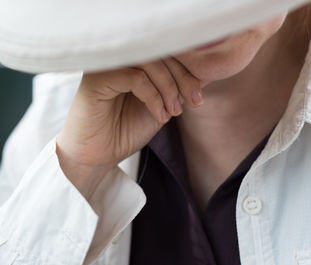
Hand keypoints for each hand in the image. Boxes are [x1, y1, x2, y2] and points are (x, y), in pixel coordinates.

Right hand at [56, 57, 202, 197]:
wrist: (98, 156)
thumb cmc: (125, 130)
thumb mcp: (161, 107)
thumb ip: (176, 89)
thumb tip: (202, 74)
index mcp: (132, 61)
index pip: (165, 51)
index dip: (187, 71)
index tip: (198, 96)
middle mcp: (118, 58)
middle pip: (159, 52)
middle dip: (182, 79)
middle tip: (194, 102)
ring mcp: (105, 66)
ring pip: (149, 62)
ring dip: (169, 88)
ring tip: (174, 112)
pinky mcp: (96, 79)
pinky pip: (135, 77)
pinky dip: (154, 97)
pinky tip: (159, 115)